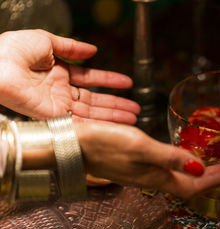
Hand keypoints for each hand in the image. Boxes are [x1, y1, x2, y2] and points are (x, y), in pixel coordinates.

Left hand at [0, 29, 139, 123]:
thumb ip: (71, 47)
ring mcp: (58, 105)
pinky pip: (80, 121)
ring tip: (132, 116)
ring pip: (92, 112)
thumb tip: (93, 50)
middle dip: (116, 104)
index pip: (90, 79)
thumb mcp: (45, 40)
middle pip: (95, 100)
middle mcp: (60, 91)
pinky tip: (113, 123)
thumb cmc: (11, 51)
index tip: (126, 83)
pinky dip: (98, 123)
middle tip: (134, 107)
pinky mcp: (54, 117)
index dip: (109, 81)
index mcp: (58, 73)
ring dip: (113, 115)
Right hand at [74, 121, 219, 197]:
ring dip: (193, 170)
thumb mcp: (142, 147)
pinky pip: (163, 168)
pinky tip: (177, 155)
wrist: (73, 144)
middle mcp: (150, 177)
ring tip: (206, 162)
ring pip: (175, 176)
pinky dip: (177, 163)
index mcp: (155, 176)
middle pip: (185, 182)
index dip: (211, 181)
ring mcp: (141, 171)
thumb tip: (199, 167)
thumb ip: (170, 158)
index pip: (190, 185)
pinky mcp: (133, 163)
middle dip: (206, 177)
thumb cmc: (105, 143)